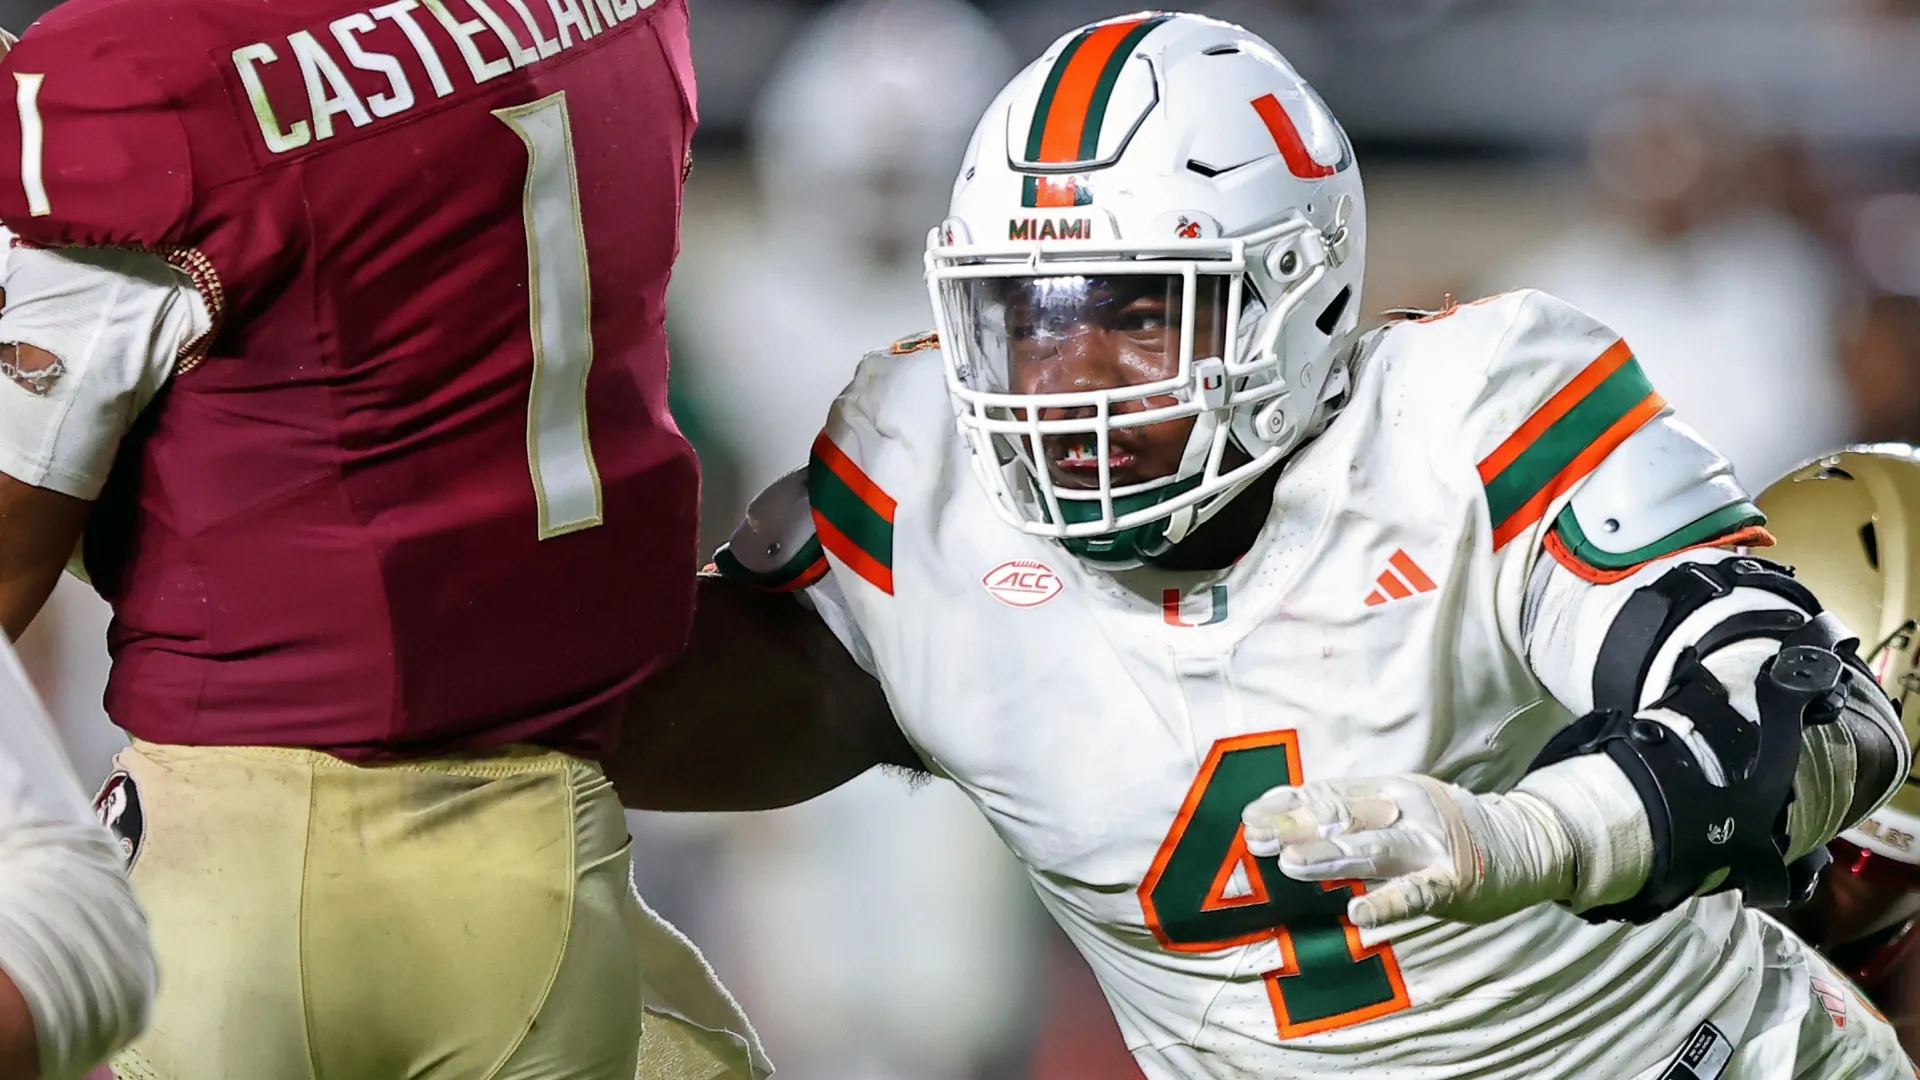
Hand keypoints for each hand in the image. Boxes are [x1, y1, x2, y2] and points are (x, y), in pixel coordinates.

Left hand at [1241, 773, 1576, 928]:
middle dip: (1298, 827)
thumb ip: (1345, 810)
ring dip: (1331, 855)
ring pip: (1373, 850)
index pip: (1330, 794)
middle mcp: (1405, 810)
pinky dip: (1387, 905)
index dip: (1289, 805)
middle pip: (1345, 817)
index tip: (1249, 815)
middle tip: (1255, 837)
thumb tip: (1281, 811)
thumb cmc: (1443, 828)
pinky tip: (1358, 915)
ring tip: (1292, 862)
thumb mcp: (1396, 809)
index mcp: (1387, 790)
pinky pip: (1415, 895)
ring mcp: (1429, 846)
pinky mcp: (1452, 882)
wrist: (1524, 842)